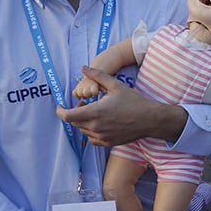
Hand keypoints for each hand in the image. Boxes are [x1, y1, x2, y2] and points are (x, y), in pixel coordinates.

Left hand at [57, 66, 187, 145]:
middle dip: (74, 112)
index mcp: (95, 112)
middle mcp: (96, 126)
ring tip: (94, 112)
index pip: (67, 116)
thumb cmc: (134, 101)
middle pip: (74, 122)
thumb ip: (97, 76)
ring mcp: (101, 136)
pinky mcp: (108, 143)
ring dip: (83, 121)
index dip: (60, 111)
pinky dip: (91, 131)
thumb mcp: (115, 85)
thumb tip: (83, 67)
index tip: (61, 106)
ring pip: (83, 130)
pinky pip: (92, 139)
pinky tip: (100, 123)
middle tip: (84, 103)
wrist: (150, 119)